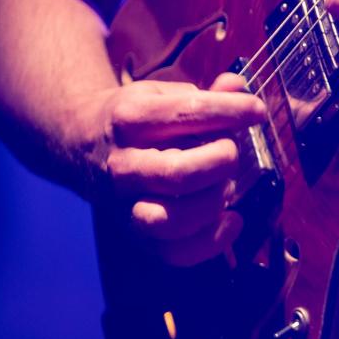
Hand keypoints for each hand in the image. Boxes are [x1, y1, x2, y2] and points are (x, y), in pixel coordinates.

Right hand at [79, 73, 265, 265]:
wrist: (82, 141)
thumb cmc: (138, 117)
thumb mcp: (163, 94)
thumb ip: (206, 94)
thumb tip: (237, 85)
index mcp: (131, 118)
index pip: (188, 113)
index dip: (231, 111)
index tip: (257, 111)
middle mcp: (123, 164)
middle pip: (179, 173)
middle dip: (221, 160)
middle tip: (231, 150)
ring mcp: (125, 203)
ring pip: (171, 219)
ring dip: (213, 202)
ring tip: (226, 184)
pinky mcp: (135, 234)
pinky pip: (174, 253)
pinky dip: (211, 242)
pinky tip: (232, 219)